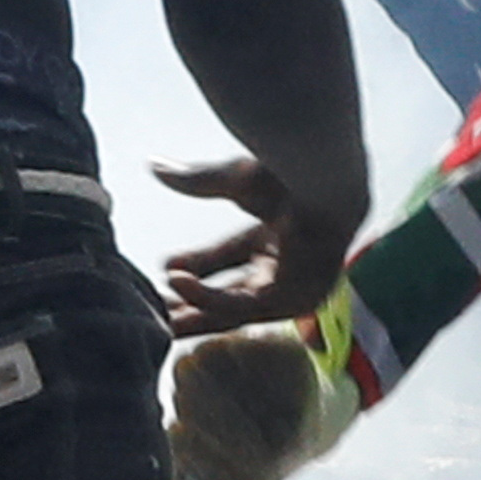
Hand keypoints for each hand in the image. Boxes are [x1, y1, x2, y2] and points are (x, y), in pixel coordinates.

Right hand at [148, 150, 362, 335]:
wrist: (325, 182)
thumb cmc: (292, 174)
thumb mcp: (234, 180)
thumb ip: (196, 181)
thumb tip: (155, 165)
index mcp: (278, 235)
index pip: (230, 258)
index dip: (198, 266)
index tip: (166, 268)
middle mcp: (286, 267)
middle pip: (233, 294)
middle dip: (194, 304)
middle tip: (160, 309)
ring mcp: (290, 287)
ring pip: (233, 307)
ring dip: (194, 310)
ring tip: (161, 314)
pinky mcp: (290, 300)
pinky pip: (240, 304)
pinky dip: (205, 295)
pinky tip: (176, 281)